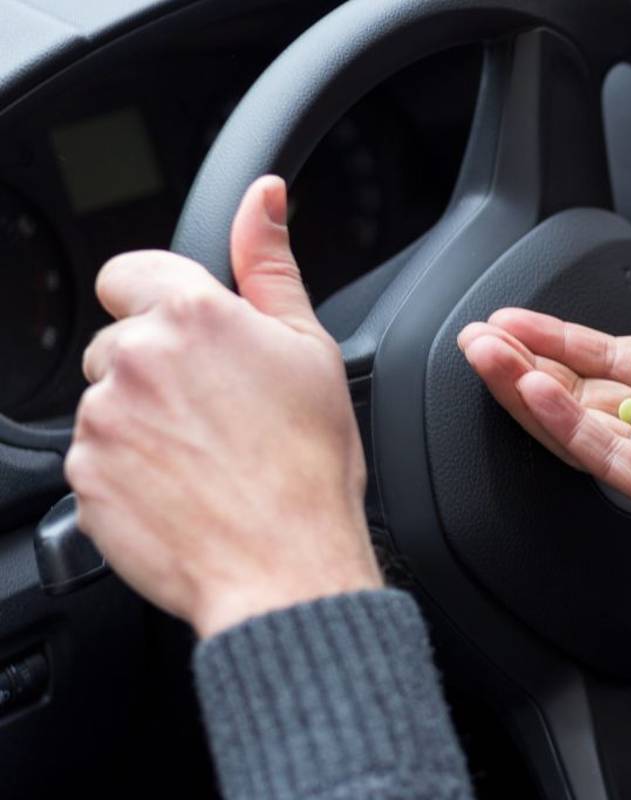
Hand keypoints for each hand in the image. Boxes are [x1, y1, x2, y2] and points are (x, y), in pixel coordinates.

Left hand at [66, 176, 381, 638]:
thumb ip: (271, 264)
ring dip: (143, 419)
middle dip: (157, 367)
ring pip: (108, 400)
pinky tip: (181, 488)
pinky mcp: (82, 474)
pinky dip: (128, 468)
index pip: (130, 273)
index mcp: (192, 313)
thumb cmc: (309, 464)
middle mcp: (134, 355)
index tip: (194, 342)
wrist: (285, 564)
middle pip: (120, 340)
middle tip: (218, 412)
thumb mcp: (310, 349)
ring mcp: (100, 417)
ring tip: (204, 457)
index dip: (163, 304)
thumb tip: (263, 196)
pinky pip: (95, 456)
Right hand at [459, 242, 630, 583]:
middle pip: (586, 392)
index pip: (614, 356)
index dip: (561, 337)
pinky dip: (570, 427)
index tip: (514, 319)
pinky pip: (614, 459)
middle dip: (528, 364)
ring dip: (532, 393)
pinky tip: (536, 394)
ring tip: (486, 358)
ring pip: (585, 427)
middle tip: (478, 338)